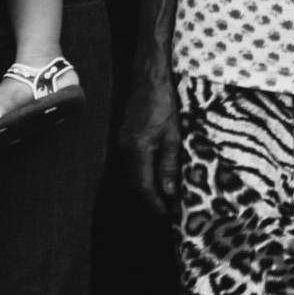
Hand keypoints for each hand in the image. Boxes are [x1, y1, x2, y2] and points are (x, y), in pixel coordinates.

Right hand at [120, 74, 180, 214]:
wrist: (148, 80)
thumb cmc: (164, 105)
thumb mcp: (173, 136)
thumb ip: (168, 164)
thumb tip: (168, 192)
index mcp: (137, 149)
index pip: (143, 185)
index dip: (154, 202)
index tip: (167, 214)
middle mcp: (124, 148)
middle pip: (134, 182)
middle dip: (150, 198)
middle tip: (168, 209)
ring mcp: (121, 142)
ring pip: (131, 173)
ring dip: (146, 186)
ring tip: (164, 195)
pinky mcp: (123, 137)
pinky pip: (131, 163)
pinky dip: (142, 173)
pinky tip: (156, 175)